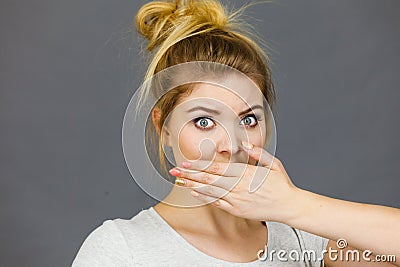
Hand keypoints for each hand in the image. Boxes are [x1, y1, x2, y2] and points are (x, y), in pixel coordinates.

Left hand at [169, 142, 301, 222]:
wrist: (289, 206)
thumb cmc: (282, 184)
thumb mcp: (274, 164)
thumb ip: (258, 153)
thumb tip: (245, 144)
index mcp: (246, 172)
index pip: (217, 168)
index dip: (200, 165)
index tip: (186, 162)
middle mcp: (239, 186)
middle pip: (209, 178)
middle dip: (190, 174)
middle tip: (175, 170)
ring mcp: (237, 199)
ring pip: (211, 190)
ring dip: (194, 185)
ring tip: (180, 180)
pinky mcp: (238, 210)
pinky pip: (218, 203)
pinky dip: (205, 197)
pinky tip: (195, 192)